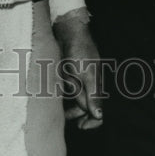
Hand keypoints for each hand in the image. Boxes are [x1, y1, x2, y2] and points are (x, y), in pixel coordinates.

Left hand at [53, 8, 103, 129]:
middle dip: (74, 112)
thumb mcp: (87, 74)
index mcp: (96, 86)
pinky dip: (59, 93)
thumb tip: (100, 116)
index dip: (91, 122)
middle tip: (65, 113)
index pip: (98, 112)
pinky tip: (54, 89)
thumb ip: (93, 95)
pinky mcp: (67, 74)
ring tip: (59, 96)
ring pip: (71, 100)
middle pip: (82, 108)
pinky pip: (64, 90)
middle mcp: (87, 85)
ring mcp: (77, 80)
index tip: (81, 126)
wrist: (68, 29)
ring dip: (65, 101)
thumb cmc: (80, 49)